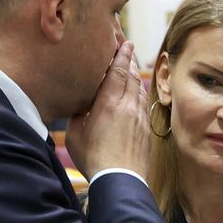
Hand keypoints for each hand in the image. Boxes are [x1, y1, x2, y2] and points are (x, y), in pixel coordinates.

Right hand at [66, 40, 149, 180]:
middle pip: (131, 75)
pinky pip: (144, 103)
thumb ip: (79, 114)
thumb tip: (81, 104)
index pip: (118, 70)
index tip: (124, 41)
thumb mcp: (76, 134)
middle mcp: (128, 105)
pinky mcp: (146, 128)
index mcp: (109, 103)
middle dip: (129, 60)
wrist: (121, 180)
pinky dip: (140, 92)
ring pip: (140, 88)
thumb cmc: (94, 158)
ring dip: (135, 75)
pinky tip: (136, 93)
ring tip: (130, 68)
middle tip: (126, 48)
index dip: (121, 54)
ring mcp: (140, 116)